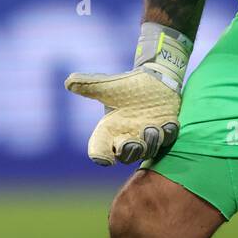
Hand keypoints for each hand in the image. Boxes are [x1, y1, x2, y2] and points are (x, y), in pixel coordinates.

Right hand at [65, 22, 191, 165]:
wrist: (155, 78)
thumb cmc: (128, 85)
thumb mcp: (108, 86)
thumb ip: (89, 85)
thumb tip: (68, 82)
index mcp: (111, 130)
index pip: (100, 150)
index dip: (101, 157)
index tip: (105, 159)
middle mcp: (128, 137)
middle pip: (126, 156)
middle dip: (130, 152)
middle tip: (133, 142)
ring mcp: (148, 136)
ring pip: (149, 149)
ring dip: (151, 141)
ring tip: (152, 127)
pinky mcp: (166, 130)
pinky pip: (169, 138)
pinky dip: (168, 133)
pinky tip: (169, 123)